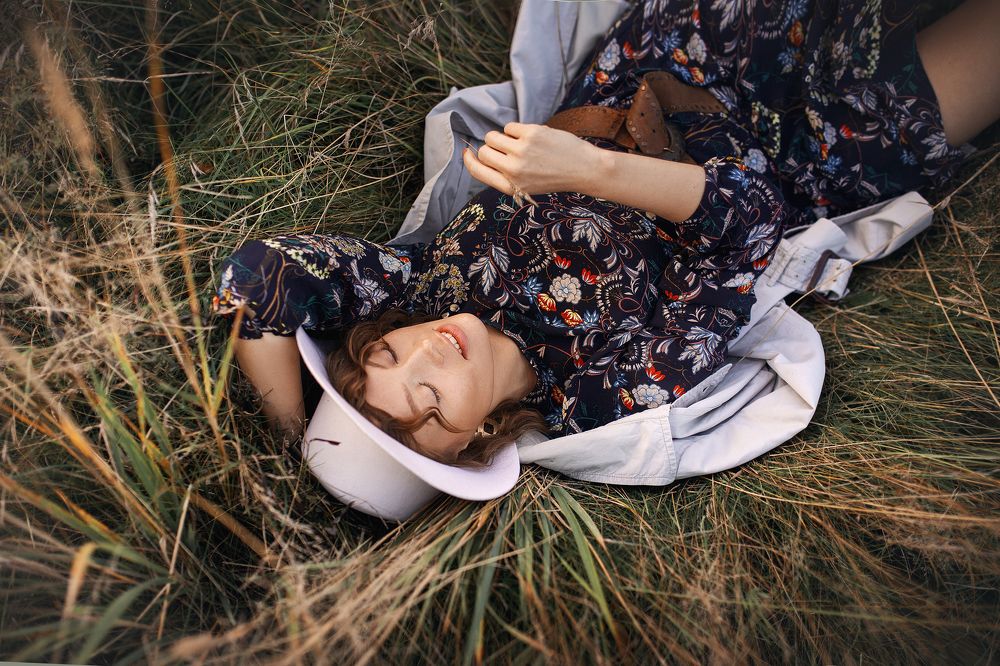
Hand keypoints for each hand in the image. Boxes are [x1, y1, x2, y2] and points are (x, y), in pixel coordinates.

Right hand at [462, 122, 600, 198]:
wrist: (583, 169)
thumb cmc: (554, 177)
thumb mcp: (526, 185)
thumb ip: (505, 174)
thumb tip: (483, 153)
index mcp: (510, 187)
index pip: (477, 172)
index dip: (469, 160)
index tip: (468, 153)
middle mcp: (512, 170)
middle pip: (484, 151)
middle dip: (491, 147)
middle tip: (508, 150)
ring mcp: (521, 151)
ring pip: (493, 136)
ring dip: (501, 137)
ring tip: (518, 142)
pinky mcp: (530, 135)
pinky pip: (510, 127)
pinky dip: (517, 130)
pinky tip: (532, 137)